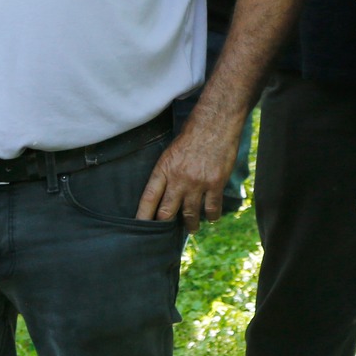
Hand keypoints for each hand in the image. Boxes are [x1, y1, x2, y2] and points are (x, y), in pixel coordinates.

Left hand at [137, 112, 240, 230]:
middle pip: (166, 212)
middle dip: (164, 224)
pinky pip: (212, 209)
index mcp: (164, 169)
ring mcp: (198, 183)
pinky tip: (210, 217)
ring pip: (189, 215)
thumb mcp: (171, 151)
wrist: (216, 123)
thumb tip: (163, 192)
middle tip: (165, 231)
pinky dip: (211, 216)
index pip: (148, 198)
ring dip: (190, 225)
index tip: (139, 228)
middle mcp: (179, 179)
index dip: (143, 216)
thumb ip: (167, 172)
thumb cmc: (192, 134)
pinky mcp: (215, 183)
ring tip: (191, 228)